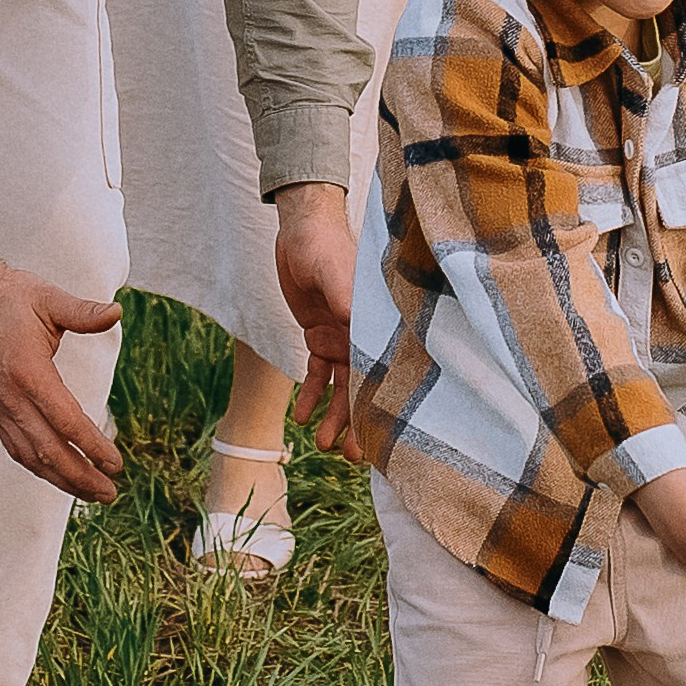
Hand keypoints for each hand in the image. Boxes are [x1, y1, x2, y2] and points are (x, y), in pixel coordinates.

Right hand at [0, 250, 122, 502]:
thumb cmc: (9, 295)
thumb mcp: (48, 298)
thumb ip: (83, 312)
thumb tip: (117, 311)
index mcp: (27, 372)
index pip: (66, 421)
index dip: (92, 447)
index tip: (116, 464)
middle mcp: (9, 397)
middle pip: (48, 451)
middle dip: (80, 477)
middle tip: (110, 494)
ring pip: (30, 456)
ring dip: (61, 479)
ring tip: (90, 493)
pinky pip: (15, 447)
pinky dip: (37, 467)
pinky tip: (57, 475)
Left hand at [273, 182, 357, 449]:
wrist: (301, 230)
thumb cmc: (326, 246)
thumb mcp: (336, 273)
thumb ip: (347, 300)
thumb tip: (356, 325)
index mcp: (376, 324)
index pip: (384, 373)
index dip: (382, 406)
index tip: (382, 438)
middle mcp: (363, 335)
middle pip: (364, 387)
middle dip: (358, 422)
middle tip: (351, 456)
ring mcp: (342, 337)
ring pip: (340, 387)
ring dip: (333, 416)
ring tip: (323, 445)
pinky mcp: (319, 334)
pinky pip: (316, 373)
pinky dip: (310, 394)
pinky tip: (301, 417)